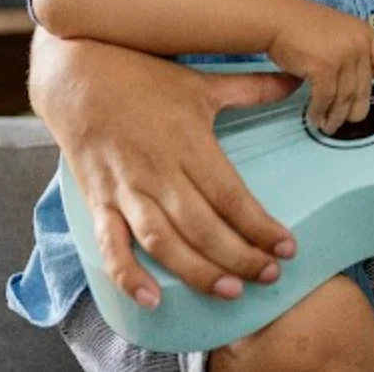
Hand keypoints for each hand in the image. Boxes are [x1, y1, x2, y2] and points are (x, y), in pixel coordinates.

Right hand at [29, 31, 299, 306]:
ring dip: (196, 271)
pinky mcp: (98, 201)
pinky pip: (111, 245)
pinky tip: (151, 299)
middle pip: (202, 226)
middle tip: (269, 277)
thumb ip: (250, 87)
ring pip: (162, 241)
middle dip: (238, 256)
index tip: (287, 248)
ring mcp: (126, 189)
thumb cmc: (143, 76)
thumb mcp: (200, 81)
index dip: (260, 226)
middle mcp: (157, 170)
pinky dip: (128, 275)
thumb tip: (297, 79)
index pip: (230, 195)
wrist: (76, 73)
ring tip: (229, 292)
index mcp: (188, 142)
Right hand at [266, 7, 373, 133]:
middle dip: (354, 111)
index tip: (364, 88)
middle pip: (364, 88)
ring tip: (328, 127)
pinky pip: (325, 98)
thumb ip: (349, 49)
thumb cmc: (300, 25)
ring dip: (335, 117)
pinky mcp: (324, 67)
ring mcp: (343, 55)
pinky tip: (315, 117)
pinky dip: (320, 111)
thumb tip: (352, 79)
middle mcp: (358, 44)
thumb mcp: (336, 31)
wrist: (275, 19)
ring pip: (345, 98)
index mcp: (364, 33)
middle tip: (345, 121)